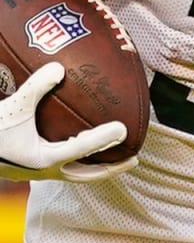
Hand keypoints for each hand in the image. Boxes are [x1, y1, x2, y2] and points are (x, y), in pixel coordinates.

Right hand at [0, 62, 134, 181]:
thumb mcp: (11, 108)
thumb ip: (36, 87)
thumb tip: (59, 66)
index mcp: (43, 159)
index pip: (82, 148)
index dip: (105, 138)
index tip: (125, 129)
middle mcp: (43, 171)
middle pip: (86, 176)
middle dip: (110, 169)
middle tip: (133, 160)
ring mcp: (34, 174)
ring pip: (72, 175)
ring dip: (93, 168)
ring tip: (111, 158)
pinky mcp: (25, 170)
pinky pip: (57, 168)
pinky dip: (73, 161)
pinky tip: (75, 148)